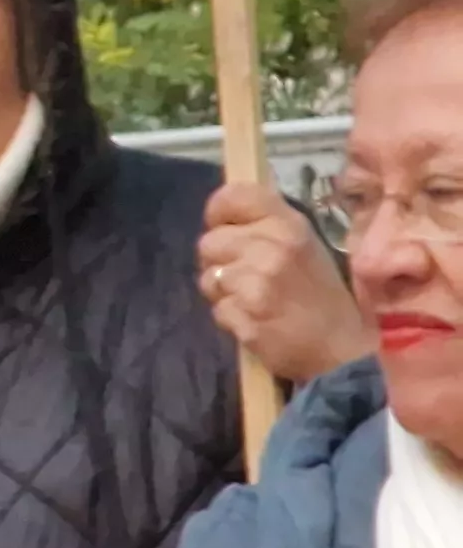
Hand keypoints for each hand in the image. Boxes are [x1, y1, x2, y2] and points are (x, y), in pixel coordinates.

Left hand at [200, 182, 370, 384]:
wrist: (340, 351)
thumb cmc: (322, 297)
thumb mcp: (306, 248)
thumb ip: (269, 228)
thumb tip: (227, 217)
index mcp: (289, 225)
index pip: (234, 196)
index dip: (219, 211)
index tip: (224, 226)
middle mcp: (271, 247)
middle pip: (209, 242)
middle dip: (220, 260)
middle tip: (247, 276)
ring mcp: (256, 281)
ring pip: (208, 276)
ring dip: (223, 291)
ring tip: (253, 299)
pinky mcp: (244, 314)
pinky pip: (216, 308)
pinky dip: (229, 317)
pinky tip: (255, 320)